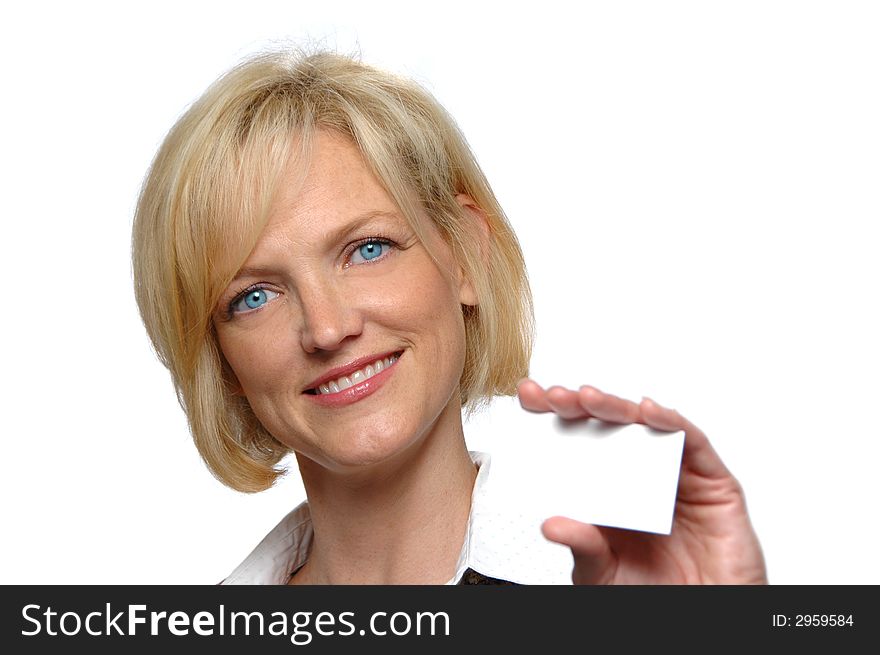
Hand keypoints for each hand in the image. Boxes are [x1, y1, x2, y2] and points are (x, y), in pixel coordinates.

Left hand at [516, 378, 767, 583]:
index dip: (554, 417)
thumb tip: (550, 524)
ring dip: (618, 406)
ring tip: (589, 398)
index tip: (529, 398)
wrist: (701, 617)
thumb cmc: (653, 594)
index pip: (577, 443)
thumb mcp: (601, 571)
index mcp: (609, 489)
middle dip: (580, 405)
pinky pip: (693, 442)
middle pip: (609, 426)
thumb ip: (581, 544)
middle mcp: (641, 474)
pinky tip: (648, 411)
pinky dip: (671, 422)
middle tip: (555, 396)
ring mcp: (677, 474)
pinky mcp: (714, 481)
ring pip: (647, 425)